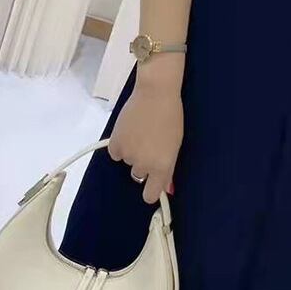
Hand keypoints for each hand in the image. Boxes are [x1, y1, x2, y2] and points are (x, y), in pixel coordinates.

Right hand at [107, 78, 183, 203]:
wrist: (156, 94)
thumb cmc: (172, 117)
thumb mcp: (176, 144)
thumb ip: (168, 166)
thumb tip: (166, 187)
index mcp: (162, 167)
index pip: (150, 195)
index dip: (151, 191)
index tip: (152, 184)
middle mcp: (144, 165)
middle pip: (140, 175)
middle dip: (144, 164)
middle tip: (150, 145)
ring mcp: (128, 155)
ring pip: (128, 162)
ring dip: (132, 153)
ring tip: (141, 133)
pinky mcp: (115, 144)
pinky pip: (116, 153)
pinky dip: (120, 146)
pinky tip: (129, 132)